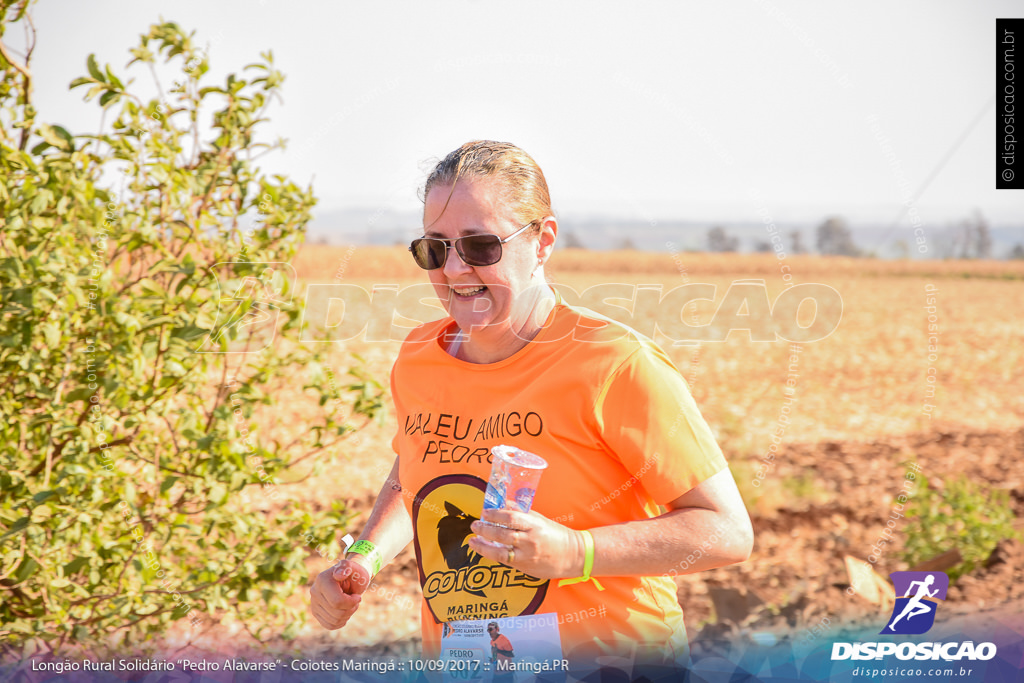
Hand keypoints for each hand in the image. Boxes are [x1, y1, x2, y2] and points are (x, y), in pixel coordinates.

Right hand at [309, 557, 371, 629]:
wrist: (350, 578)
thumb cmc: (354, 573)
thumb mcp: (353, 567)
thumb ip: (346, 567)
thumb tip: (338, 575)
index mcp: (322, 580)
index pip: (337, 602)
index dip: (352, 602)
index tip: (358, 596)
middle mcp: (314, 592)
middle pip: (336, 613)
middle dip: (351, 609)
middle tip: (355, 601)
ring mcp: (314, 603)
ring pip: (334, 621)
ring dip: (347, 615)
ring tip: (350, 605)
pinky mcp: (316, 612)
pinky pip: (329, 625)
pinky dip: (340, 622)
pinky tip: (345, 613)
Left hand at [468, 509, 583, 579]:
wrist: (573, 555)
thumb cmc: (555, 534)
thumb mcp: (539, 519)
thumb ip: (520, 513)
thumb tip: (502, 503)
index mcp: (534, 525)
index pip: (510, 518)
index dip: (495, 515)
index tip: (485, 512)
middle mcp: (530, 541)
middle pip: (502, 535)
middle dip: (485, 530)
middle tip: (475, 525)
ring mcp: (527, 556)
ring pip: (500, 553)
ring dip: (483, 547)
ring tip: (473, 541)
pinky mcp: (525, 568)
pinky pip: (506, 561)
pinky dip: (493, 555)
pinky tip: (486, 550)